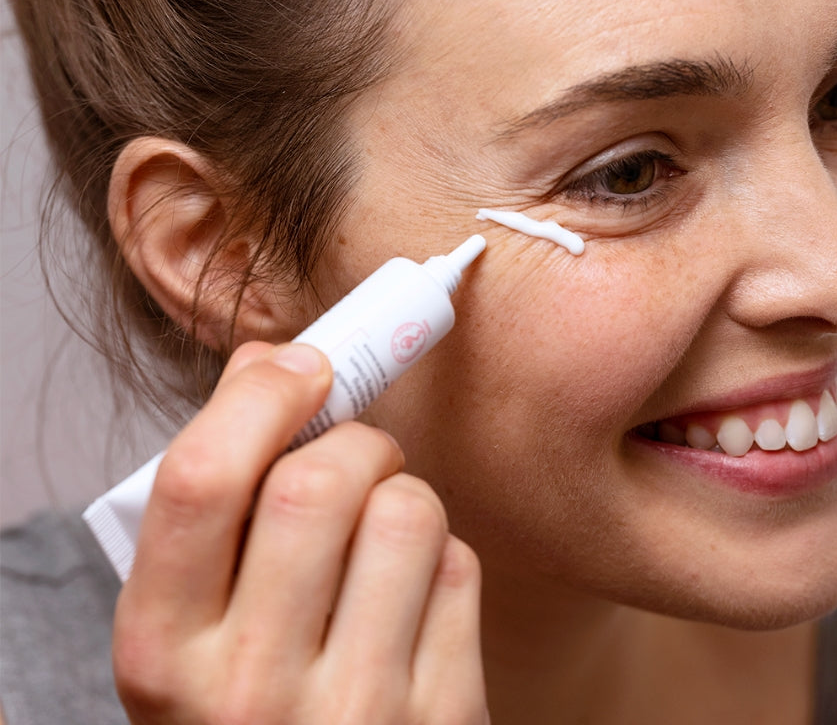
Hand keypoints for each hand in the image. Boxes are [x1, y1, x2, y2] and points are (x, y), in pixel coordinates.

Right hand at [112, 342, 488, 723]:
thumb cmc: (251, 694)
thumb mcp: (195, 621)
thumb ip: (218, 497)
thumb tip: (267, 361)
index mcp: (164, 652)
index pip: (201, 481)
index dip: (260, 398)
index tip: (302, 367)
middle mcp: (250, 692)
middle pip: (318, 483)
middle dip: (354, 440)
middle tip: (358, 453)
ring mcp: (354, 712)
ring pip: (407, 512)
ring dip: (403, 493)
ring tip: (384, 529)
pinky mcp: (441, 718)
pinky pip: (460, 567)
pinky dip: (443, 555)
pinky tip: (413, 592)